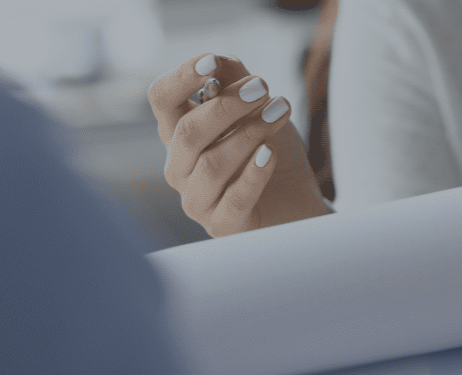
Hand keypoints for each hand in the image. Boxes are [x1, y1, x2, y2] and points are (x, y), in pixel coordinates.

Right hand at [148, 54, 330, 237]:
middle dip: (227, 106)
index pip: (162, 100)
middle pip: (187, 132)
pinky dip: (252, 174)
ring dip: (248, 134)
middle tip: (263, 88)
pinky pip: (234, 199)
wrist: (299, 204)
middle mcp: (180, 167)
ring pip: (212, 164)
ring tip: (280, 112)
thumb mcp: (257, 111)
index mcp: (180, 134)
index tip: (212, 61)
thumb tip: (218, 62)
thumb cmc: (272, 154)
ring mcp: (197, 200)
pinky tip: (270, 154)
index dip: (181, 78)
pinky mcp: (222, 226)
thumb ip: (235, 83)